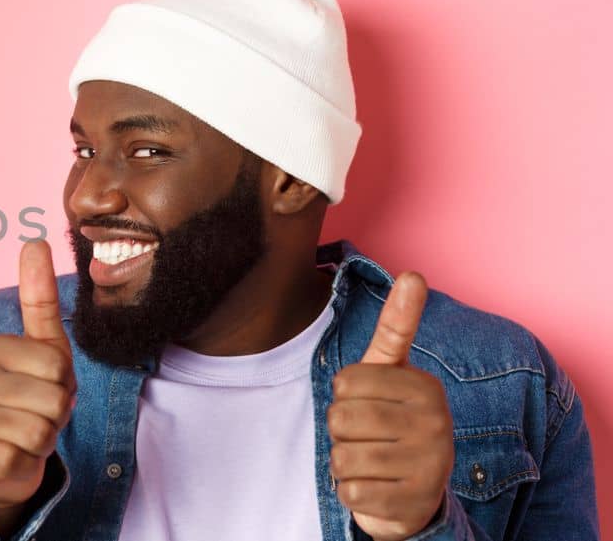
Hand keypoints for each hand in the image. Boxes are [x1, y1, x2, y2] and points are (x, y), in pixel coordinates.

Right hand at [0, 240, 77, 532]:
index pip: (58, 365)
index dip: (64, 385)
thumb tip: (35, 240)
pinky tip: (10, 459)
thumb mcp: (41, 351)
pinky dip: (26, 465)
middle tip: (34, 417)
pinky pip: (22, 460)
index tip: (43, 389)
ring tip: (23, 438)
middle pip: (53, 399)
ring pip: (39, 430)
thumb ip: (38, 299)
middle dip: (55, 416)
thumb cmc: (24, 400)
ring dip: (42, 442)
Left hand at [329, 271, 453, 540]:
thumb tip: (413, 274)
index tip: (368, 404)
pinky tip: (376, 489)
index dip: (343, 396)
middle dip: (341, 431)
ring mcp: (429, 466)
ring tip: (371, 462)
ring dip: (344, 463)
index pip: (345, 381)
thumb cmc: (392, 423)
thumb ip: (396, 327)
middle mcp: (436, 424)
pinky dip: (351, 493)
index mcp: (426, 388)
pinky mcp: (414, 503)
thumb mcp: (391, 375)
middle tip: (367, 437)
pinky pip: (350, 492)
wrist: (415, 494)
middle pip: (341, 418)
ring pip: (342, 457)